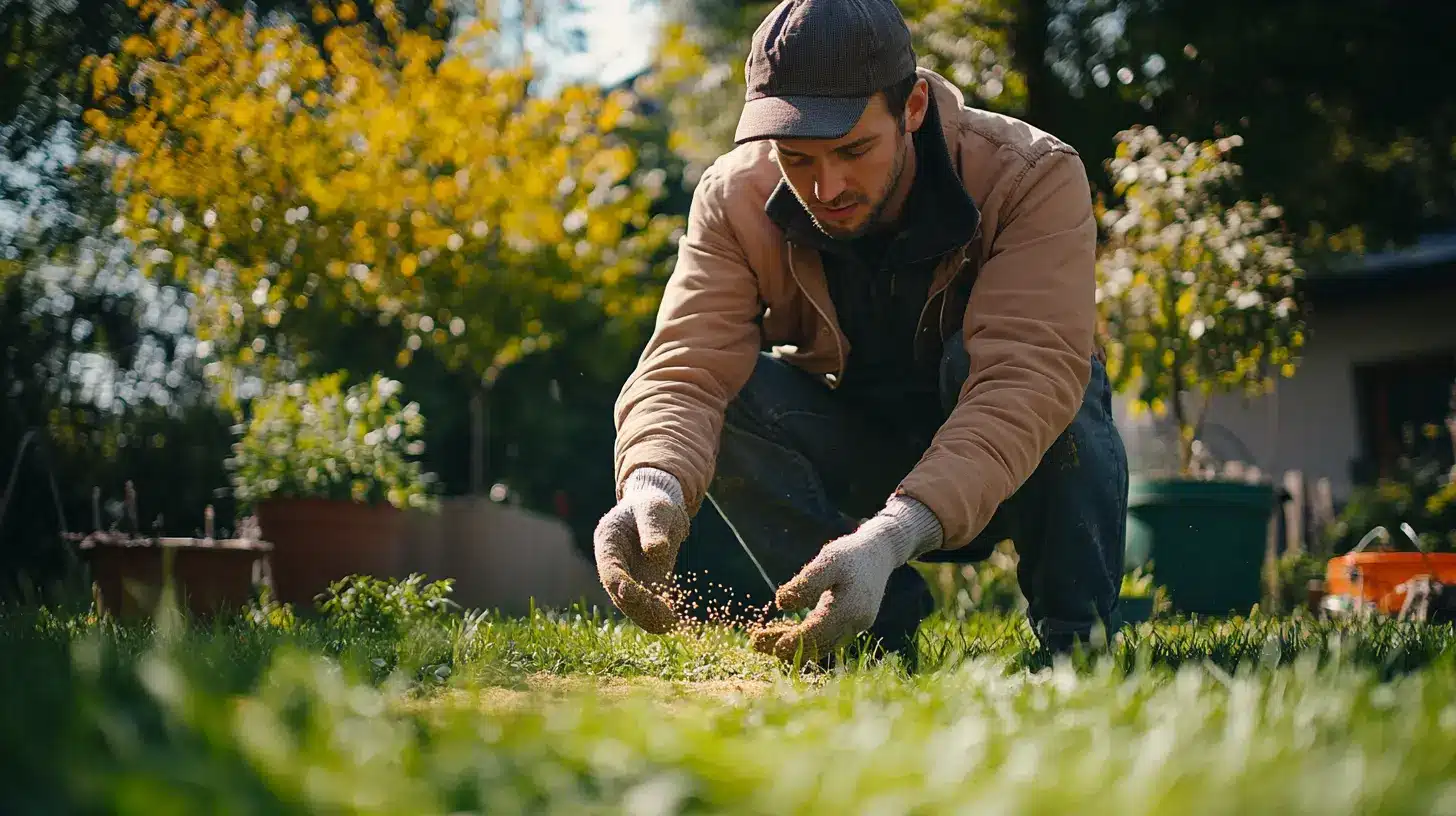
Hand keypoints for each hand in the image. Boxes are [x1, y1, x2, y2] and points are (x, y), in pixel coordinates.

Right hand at [593, 467, 689, 632]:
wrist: (661, 507)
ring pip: (633, 601)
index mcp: (608, 540)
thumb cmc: (655, 503)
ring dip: (648, 614)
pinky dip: (659, 612)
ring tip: (667, 625)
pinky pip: (650, 600)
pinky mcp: (646, 581)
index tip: (630, 592)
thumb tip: (655, 551)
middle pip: (619, 590)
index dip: (618, 581)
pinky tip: (673, 622)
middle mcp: (614, 562)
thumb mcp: (655, 509)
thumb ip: (653, 528)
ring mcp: (629, 574)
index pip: (609, 567)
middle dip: (637, 604)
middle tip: (658, 614)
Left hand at [751, 496, 942, 665]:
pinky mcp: (853, 624)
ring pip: (820, 643)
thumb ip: (806, 583)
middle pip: (816, 643)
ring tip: (763, 639)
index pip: (816, 634)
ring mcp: (856, 626)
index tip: (770, 647)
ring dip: (792, 642)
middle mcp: (855, 623)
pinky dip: (806, 636)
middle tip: (756, 643)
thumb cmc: (851, 553)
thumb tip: (782, 605)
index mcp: (849, 609)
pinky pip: (826, 636)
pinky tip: (785, 632)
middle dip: (786, 645)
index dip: (792, 642)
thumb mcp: (827, 560)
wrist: (880, 552)